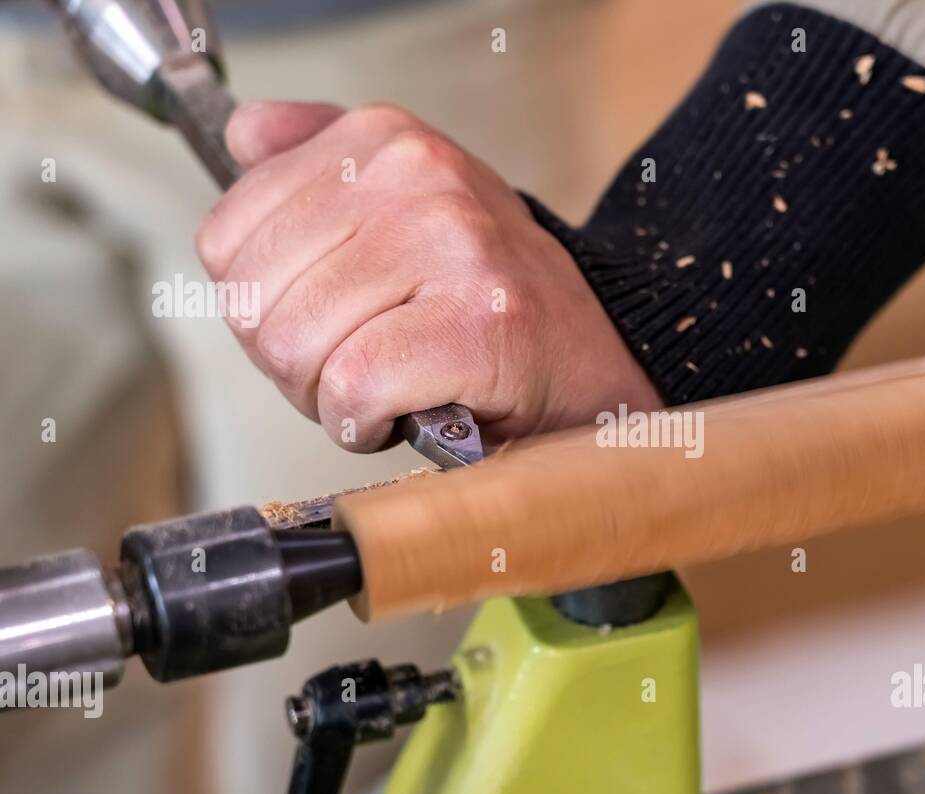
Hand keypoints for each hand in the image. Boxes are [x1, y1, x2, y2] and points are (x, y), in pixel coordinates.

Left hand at [195, 100, 661, 450]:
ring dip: (328, 397)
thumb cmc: (494, 300)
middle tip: (358, 366)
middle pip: (253, 302)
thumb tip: (241, 140)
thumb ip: (315, 162)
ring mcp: (452, 245)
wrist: (597, 359)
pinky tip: (402, 412)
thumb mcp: (407, 205)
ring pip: (297, 347)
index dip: (264, 306)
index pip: (226, 238)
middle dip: (292, 361)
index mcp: (382, 139)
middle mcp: (416, 175)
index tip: (329, 320)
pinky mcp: (478, 324)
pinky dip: (363, 422)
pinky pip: (353, 388)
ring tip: (388, 386)